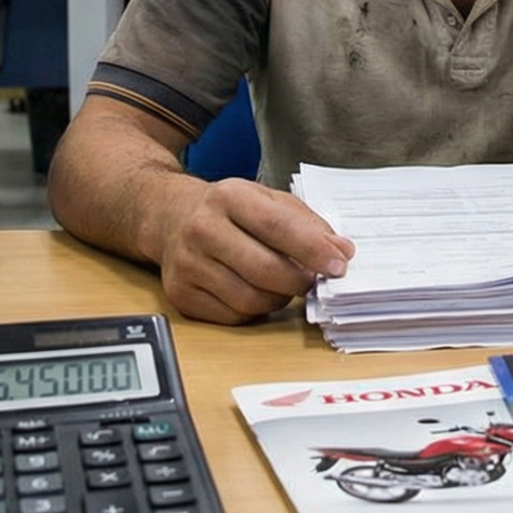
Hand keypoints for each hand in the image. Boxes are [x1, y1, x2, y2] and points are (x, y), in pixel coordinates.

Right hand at [151, 177, 355, 324]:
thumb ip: (307, 224)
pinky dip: (254, 310)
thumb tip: (342, 251)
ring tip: (282, 283)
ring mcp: (188, 264)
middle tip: (312, 280)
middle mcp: (203, 228)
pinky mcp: (181, 294)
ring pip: (251, 299)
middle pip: (264, 269)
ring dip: (278, 297)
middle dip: (299, 281)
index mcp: (229, 197)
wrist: (171, 217)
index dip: (312, 249)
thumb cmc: (229, 210)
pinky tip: (254, 291)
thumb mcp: (268, 200)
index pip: (277, 227)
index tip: (339, 264)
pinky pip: (233, 316)